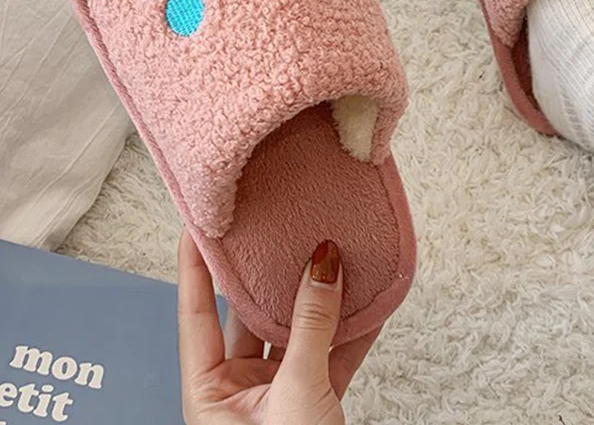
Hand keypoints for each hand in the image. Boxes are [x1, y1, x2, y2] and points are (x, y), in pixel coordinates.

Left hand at [178, 231, 379, 424]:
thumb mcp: (296, 392)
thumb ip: (312, 326)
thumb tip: (323, 266)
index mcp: (209, 391)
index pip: (197, 312)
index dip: (196, 266)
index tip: (201, 224)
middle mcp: (238, 388)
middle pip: (252, 315)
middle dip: (272, 276)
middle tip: (282, 232)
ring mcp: (276, 393)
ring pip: (296, 332)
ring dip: (320, 302)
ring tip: (333, 260)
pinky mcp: (313, 400)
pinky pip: (331, 354)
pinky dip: (351, 333)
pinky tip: (367, 306)